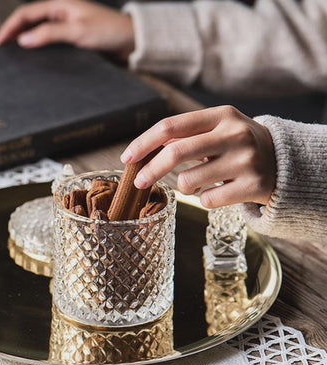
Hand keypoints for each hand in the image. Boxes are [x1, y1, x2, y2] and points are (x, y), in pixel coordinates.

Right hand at [0, 0, 134, 59]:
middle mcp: (61, 13)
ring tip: (15, 56)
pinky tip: (37, 60)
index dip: (10, 27)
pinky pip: (52, 42)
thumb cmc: (108, 32)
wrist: (130, 42)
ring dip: (27, 41)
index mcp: (59, 4)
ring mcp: (68, 26)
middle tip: (2, 50)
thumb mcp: (77, 32)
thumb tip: (23, 40)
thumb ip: (50, 34)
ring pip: (40, 32)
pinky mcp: (74, 39)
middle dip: (14, 33)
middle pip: (30, 21)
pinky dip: (41, 49)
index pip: (26, 14)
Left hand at [120, 106, 275, 207]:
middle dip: (150, 170)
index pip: (171, 126)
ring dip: (184, 187)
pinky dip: (204, 200)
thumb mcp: (217, 130)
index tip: (127, 157)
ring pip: (188, 181)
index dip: (144, 142)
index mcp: (221, 115)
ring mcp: (245, 160)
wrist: (284, 162)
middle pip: (176, 153)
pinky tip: (220, 191)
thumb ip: (185, 136)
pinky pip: (207, 201)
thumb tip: (145, 149)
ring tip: (198, 182)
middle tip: (139, 182)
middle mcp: (234, 134)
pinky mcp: (253, 186)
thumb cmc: (238, 146)